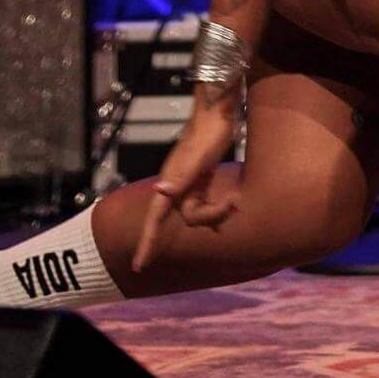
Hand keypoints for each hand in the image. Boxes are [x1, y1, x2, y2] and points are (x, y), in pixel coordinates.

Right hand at [130, 88, 241, 272]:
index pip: (153, 219)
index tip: (141, 265)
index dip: (147, 243)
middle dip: (210, 217)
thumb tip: (160, 192)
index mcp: (170, 183)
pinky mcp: (200, 177)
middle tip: (234, 204)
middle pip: (188, 217)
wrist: (217, 111)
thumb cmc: (208, 134)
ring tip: (237, 200)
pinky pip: (205, 201)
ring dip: (218, 211)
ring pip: (199, 211)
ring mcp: (188, 181)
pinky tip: (231, 204)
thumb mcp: (198, 157)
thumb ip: (180, 176)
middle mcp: (175, 185)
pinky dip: (218, 206)